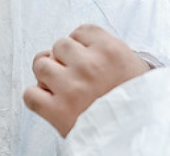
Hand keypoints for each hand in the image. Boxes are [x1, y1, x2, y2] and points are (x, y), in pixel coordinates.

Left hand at [23, 24, 151, 136]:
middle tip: (75, 75)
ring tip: (62, 88)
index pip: (81, 31)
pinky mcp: (57, 111)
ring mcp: (71, 88)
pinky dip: (36, 98)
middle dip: (64, 59)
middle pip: (59, 45)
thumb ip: (107, 51)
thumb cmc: (139, 105)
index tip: (85, 56)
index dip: (81, 45)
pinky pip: (30, 94)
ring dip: (47, 76)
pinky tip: (50, 102)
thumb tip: (80, 44)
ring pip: (40, 65)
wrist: (140, 138)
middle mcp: (89, 66)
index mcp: (110, 51)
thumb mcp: (134, 67)